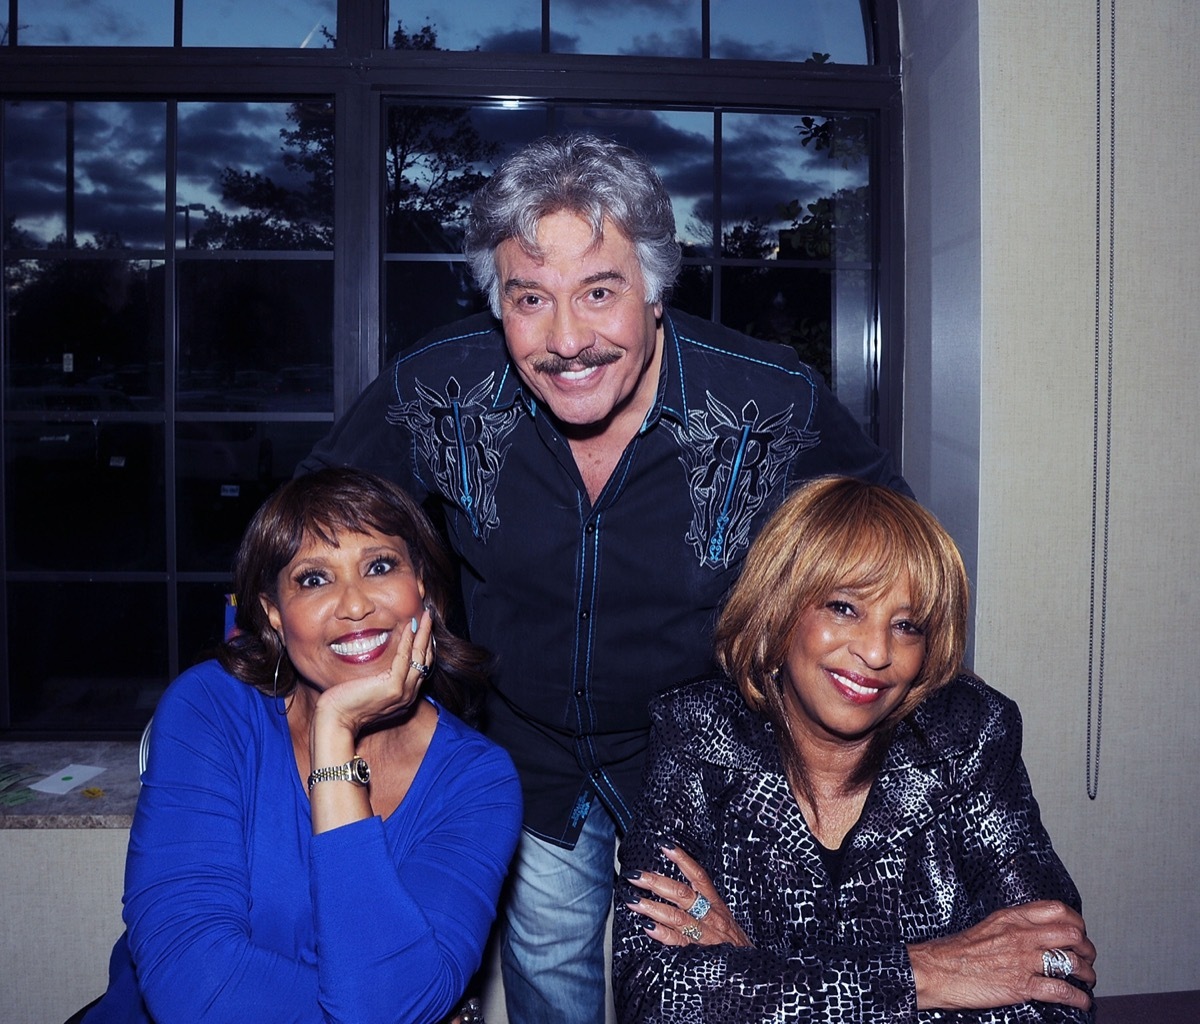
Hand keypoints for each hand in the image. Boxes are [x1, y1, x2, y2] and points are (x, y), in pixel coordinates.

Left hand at [314, 609, 433, 735]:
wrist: (335, 720)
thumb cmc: (346, 704)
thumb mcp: (368, 690)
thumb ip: (379, 679)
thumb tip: (379, 664)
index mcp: (404, 697)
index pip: (420, 667)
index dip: (423, 646)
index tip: (423, 628)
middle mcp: (408, 696)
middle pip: (425, 660)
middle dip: (428, 636)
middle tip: (430, 617)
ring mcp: (403, 692)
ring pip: (419, 657)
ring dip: (424, 634)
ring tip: (426, 616)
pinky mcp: (393, 687)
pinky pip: (404, 658)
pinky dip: (408, 640)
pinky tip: (409, 626)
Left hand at [623, 844, 750, 947]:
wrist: (755, 972)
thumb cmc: (734, 945)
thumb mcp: (723, 919)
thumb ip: (702, 905)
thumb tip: (671, 888)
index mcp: (716, 905)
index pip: (698, 876)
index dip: (682, 860)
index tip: (664, 846)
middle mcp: (711, 917)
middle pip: (682, 894)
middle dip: (656, 883)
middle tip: (635, 875)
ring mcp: (706, 937)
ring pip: (678, 917)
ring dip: (653, 908)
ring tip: (633, 901)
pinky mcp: (702, 956)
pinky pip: (680, 943)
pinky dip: (664, 935)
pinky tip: (648, 928)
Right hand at [907, 900, 1095, 1012]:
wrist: (937, 969)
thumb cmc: (958, 951)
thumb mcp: (988, 925)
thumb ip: (1014, 925)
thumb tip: (1037, 930)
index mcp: (1012, 917)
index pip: (1057, 909)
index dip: (1077, 921)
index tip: (1079, 931)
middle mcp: (1021, 935)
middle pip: (1072, 935)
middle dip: (1087, 949)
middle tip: (1087, 957)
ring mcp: (1022, 960)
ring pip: (1072, 962)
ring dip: (1087, 973)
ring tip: (1087, 979)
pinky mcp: (1021, 986)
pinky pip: (1061, 990)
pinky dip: (1078, 998)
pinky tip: (1081, 1001)